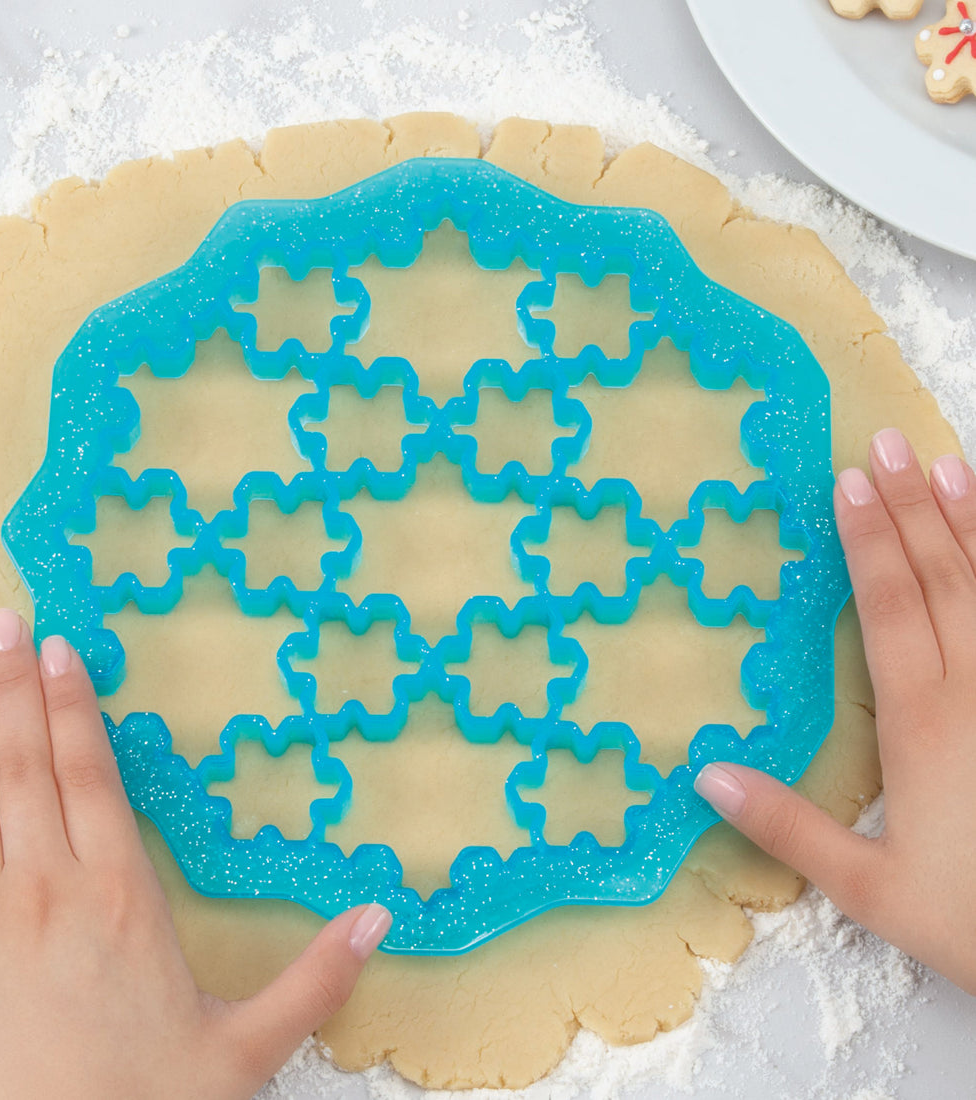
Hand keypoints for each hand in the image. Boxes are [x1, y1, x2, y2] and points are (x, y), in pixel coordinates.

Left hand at [0, 610, 391, 1098]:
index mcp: (122, 893)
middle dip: (16, 685)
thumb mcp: (247, 1046)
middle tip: (7, 621)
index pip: (92, 773)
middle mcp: (47, 885)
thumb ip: (316, 977)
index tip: (62, 651)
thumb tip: (380, 917)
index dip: (73, 706)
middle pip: (28, 762)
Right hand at [695, 429, 975, 995]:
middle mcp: (975, 690)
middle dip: (910, 506)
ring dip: (966, 522)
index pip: (891, 608)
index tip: (848, 483)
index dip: (868, 542)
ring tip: (945, 464)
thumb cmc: (972, 915)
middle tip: (887, 443)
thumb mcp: (872, 888)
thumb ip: (789, 828)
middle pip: (940, 579)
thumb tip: (705, 774)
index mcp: (922, 724)